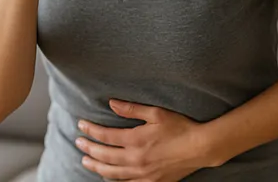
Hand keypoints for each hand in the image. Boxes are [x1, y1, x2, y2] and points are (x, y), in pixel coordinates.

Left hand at [75, 99, 209, 181]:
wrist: (200, 148)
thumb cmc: (180, 127)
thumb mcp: (156, 112)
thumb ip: (132, 109)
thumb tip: (111, 103)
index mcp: (135, 140)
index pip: (105, 136)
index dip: (90, 130)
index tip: (81, 124)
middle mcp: (135, 159)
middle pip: (104, 155)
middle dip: (88, 148)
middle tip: (77, 142)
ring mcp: (142, 174)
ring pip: (111, 173)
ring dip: (96, 166)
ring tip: (86, 160)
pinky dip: (114, 181)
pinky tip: (108, 177)